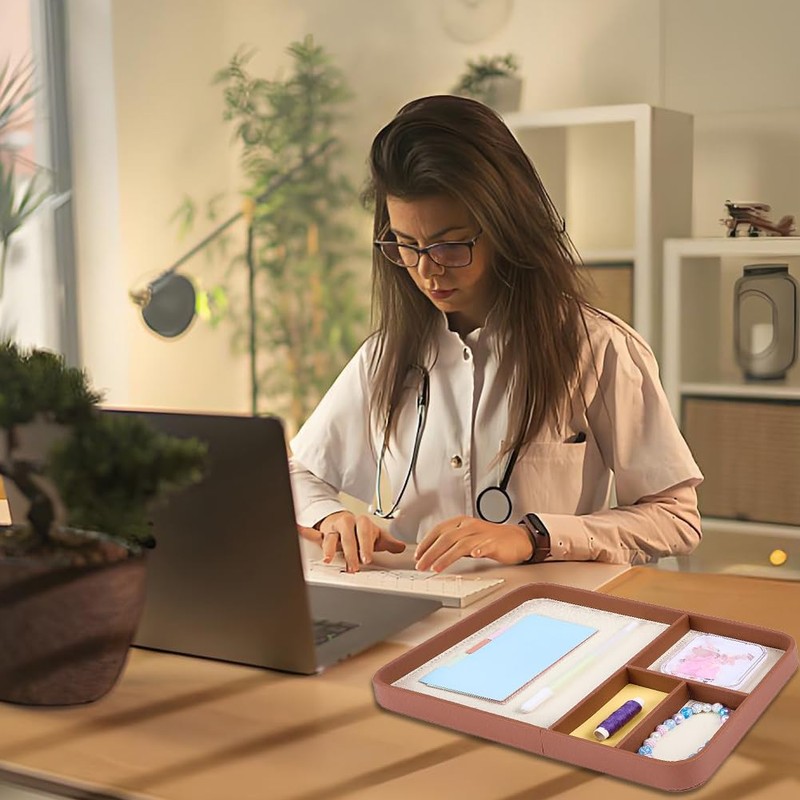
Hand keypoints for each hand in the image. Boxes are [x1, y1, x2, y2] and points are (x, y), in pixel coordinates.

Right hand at [312, 511, 405, 572]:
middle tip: (354, 567)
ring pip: (331, 538)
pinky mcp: (322, 534)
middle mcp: (347, 523)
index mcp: (362, 523)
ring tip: (328, 560)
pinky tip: (299, 529)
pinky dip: (306, 532)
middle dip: (350, 553)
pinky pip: (313, 533)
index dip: (366, 546)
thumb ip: (387, 542)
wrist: (344, 521)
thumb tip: (400, 547)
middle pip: (348, 537)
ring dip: (329, 550)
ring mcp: (333, 528)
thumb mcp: (375, 535)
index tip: (367, 559)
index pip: (364, 533)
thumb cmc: (360, 531)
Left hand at [414, 515, 532, 572]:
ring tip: (436, 568)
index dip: (426, 542)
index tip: (417, 555)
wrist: (517, 539)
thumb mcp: (467, 538)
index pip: (439, 530)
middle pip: (446, 538)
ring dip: (446, 557)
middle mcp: (470, 526)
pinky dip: (478, 550)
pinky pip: (485, 546)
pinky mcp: (495, 543)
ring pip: (461, 544)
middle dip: (431, 553)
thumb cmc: (490, 539)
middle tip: (421, 565)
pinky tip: (474, 556)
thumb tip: (431, 554)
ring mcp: (482, 534)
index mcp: (461, 522)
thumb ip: (452, 544)